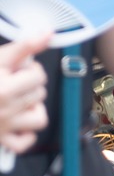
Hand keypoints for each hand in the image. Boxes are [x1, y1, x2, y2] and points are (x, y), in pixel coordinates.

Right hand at [0, 33, 50, 153]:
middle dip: (30, 85)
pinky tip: (16, 122)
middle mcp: (3, 105)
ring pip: (40, 116)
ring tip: (17, 101)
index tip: (21, 67)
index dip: (30, 68)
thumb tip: (47, 34)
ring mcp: (3, 124)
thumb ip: (21, 48)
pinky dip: (25, 133)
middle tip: (13, 82)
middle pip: (40, 93)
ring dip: (32, 108)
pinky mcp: (0, 140)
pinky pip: (26, 141)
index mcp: (1, 84)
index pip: (38, 74)